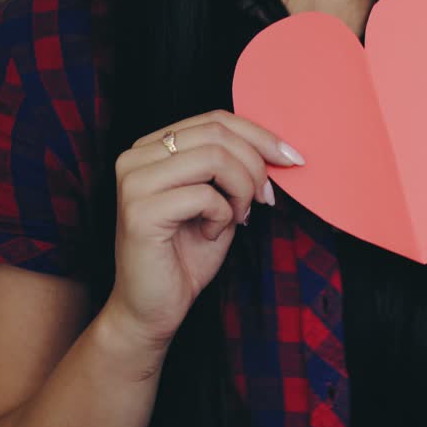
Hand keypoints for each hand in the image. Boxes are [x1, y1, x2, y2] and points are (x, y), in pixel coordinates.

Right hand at [105, 110, 302, 343]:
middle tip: (266, 199)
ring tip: (238, 217)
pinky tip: (212, 234)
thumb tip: (278, 150)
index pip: (215, 119)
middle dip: (256, 165)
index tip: (293, 160)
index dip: (261, 136)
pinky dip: (223, 215)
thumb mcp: (221, 202)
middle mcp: (136, 157)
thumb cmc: (187, 255)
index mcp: (153, 148)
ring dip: (242, 190)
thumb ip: (236, 170)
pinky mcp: (139, 211)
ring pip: (214, 157)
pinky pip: (204, 196)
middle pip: (216, 133)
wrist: (153, 307)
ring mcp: (133, 182)